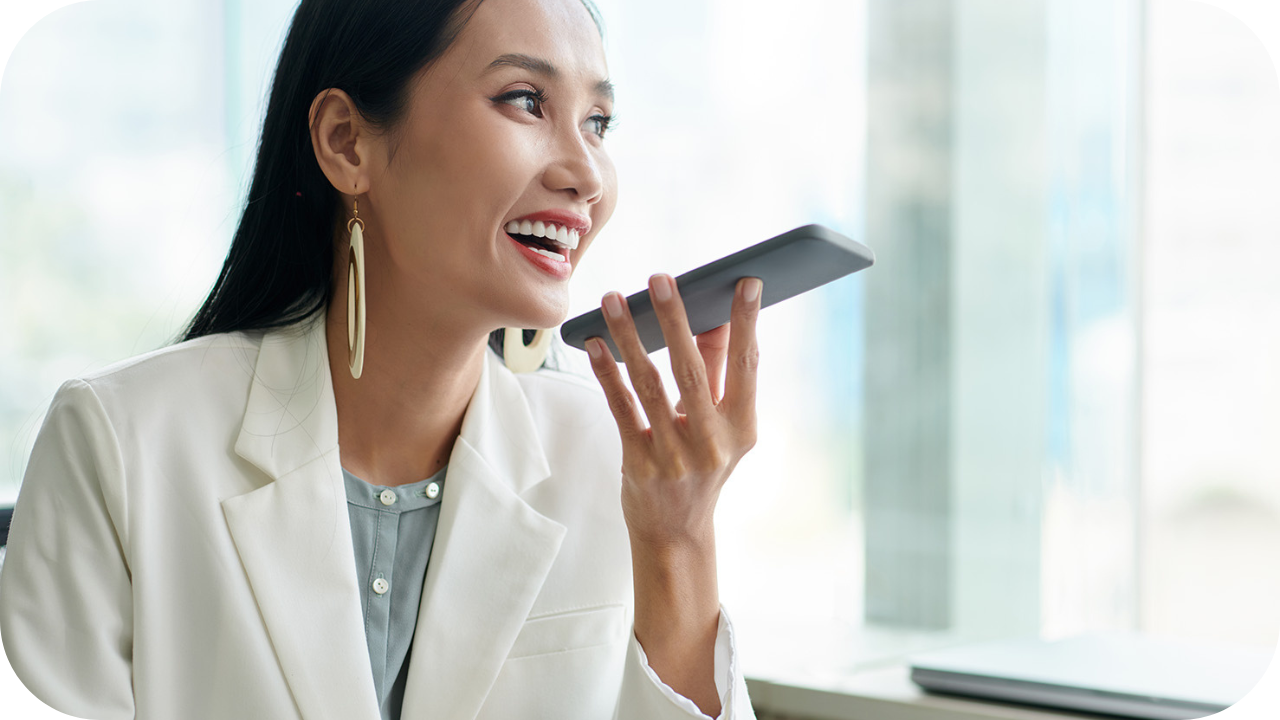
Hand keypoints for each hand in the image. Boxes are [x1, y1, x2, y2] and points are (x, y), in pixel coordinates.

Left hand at [586, 273, 761, 546]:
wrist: (675, 533)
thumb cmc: (700, 466)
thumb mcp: (722, 427)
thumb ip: (717, 373)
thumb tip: (716, 316)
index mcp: (741, 427)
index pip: (747, 365)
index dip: (748, 324)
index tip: (747, 282)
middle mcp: (712, 442)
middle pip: (691, 370)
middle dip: (675, 320)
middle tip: (661, 279)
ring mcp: (675, 456)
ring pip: (649, 383)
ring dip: (629, 337)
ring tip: (615, 299)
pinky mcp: (640, 464)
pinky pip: (620, 407)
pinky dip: (607, 372)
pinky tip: (596, 343)